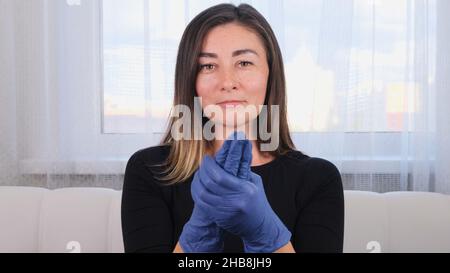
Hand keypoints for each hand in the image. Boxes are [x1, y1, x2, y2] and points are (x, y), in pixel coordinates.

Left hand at [193, 138, 291, 252]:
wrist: (260, 226)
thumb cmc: (257, 200)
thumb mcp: (254, 183)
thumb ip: (243, 168)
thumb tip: (234, 150)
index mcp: (245, 190)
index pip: (220, 176)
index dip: (209, 166)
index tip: (207, 158)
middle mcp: (235, 201)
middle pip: (209, 184)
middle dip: (202, 171)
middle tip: (202, 164)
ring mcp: (226, 212)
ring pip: (202, 195)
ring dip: (197, 182)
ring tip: (199, 174)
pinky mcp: (220, 218)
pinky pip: (202, 204)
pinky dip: (197, 194)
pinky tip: (198, 186)